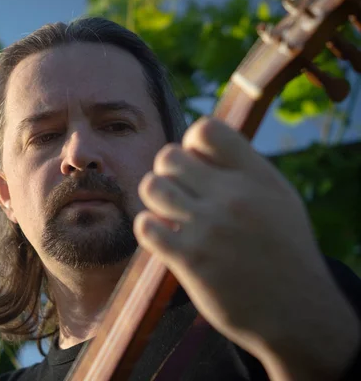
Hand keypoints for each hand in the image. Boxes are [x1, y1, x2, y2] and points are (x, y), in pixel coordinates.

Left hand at [133, 117, 359, 379]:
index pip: (206, 130)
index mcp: (258, 176)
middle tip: (178, 192)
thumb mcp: (279, 199)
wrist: (298, 314)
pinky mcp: (190, 259)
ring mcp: (209, 228)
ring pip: (152, 187)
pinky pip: (145, 226)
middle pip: (169, 156)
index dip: (190, 143)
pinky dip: (148, 227)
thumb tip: (198, 143)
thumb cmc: (284, 252)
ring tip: (168, 212)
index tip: (196, 165)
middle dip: (167, 172)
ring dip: (154, 198)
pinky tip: (163, 236)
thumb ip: (243, 170)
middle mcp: (233, 196)